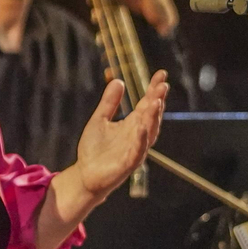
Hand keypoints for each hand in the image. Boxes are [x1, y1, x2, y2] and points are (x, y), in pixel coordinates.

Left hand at [74, 71, 167, 199]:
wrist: (85, 175)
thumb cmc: (95, 149)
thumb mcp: (100, 120)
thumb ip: (109, 102)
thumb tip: (118, 80)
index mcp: (133, 124)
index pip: (147, 104)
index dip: (154, 89)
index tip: (161, 73)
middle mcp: (138, 135)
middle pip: (151, 116)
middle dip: (157, 100)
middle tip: (163, 85)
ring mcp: (135, 149)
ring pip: (148, 132)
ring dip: (153, 117)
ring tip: (156, 101)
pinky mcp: (128, 164)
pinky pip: (137, 151)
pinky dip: (140, 140)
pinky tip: (141, 127)